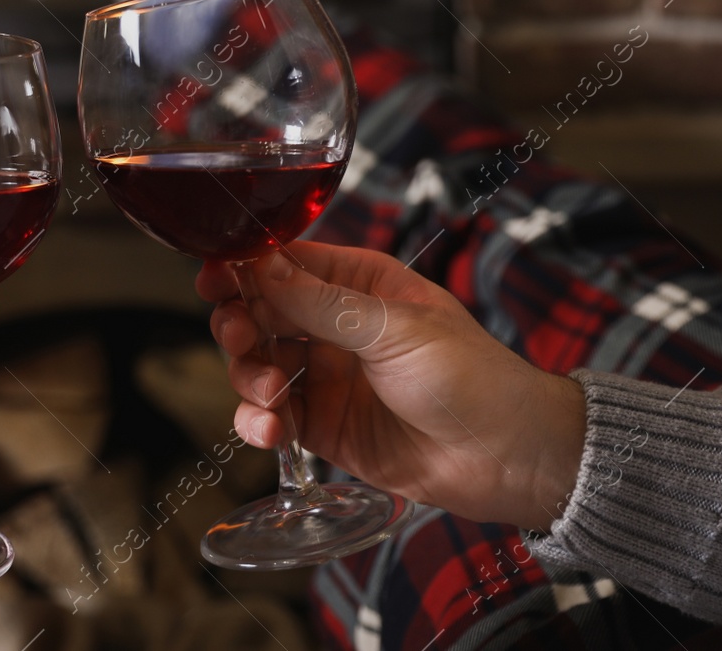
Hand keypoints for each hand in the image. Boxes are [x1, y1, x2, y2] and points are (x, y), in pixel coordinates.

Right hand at [198, 242, 584, 531]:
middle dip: (239, 324)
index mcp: (359, 284)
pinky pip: (272, 416)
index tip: (213, 276)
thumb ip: (320, 303)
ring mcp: (327, 377)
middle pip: (260, 312)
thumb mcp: (394, 330)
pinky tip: (269, 431)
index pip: (285, 262)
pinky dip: (259, 422)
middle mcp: (336, 325)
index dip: (243, 266)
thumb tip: (259, 264)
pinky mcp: (324, 427)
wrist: (508, 458)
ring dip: (248, 376)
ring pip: (258, 364)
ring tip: (269, 396)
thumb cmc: (471, 376)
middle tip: (240, 338)